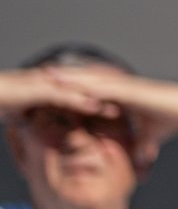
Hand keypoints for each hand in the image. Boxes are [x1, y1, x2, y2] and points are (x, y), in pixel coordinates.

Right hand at [0, 67, 114, 119]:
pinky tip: (95, 108)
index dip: (100, 98)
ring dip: (99, 99)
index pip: (79, 91)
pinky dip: (80, 101)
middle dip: (105, 96)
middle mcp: (50, 82)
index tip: (120, 105)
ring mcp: (44, 84)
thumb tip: (39, 127)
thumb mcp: (19, 112)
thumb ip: (33, 117)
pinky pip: (62, 96)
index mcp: (49, 86)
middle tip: (128, 105)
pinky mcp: (35, 89)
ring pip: (77, 91)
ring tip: (119, 109)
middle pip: (84, 89)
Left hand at [39, 68, 177, 169]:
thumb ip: (141, 145)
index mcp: (123, 94)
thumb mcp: (150, 136)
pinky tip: (72, 86)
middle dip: (65, 77)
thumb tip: (140, 163)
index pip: (92, 87)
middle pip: (87, 80)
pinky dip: (87, 87)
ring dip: (69, 78)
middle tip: (40, 73)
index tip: (54, 84)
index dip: (73, 85)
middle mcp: (121, 87)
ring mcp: (126, 87)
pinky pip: (104, 89)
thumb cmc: (174, 120)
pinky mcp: (131, 91)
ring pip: (91, 80)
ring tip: (48, 75)